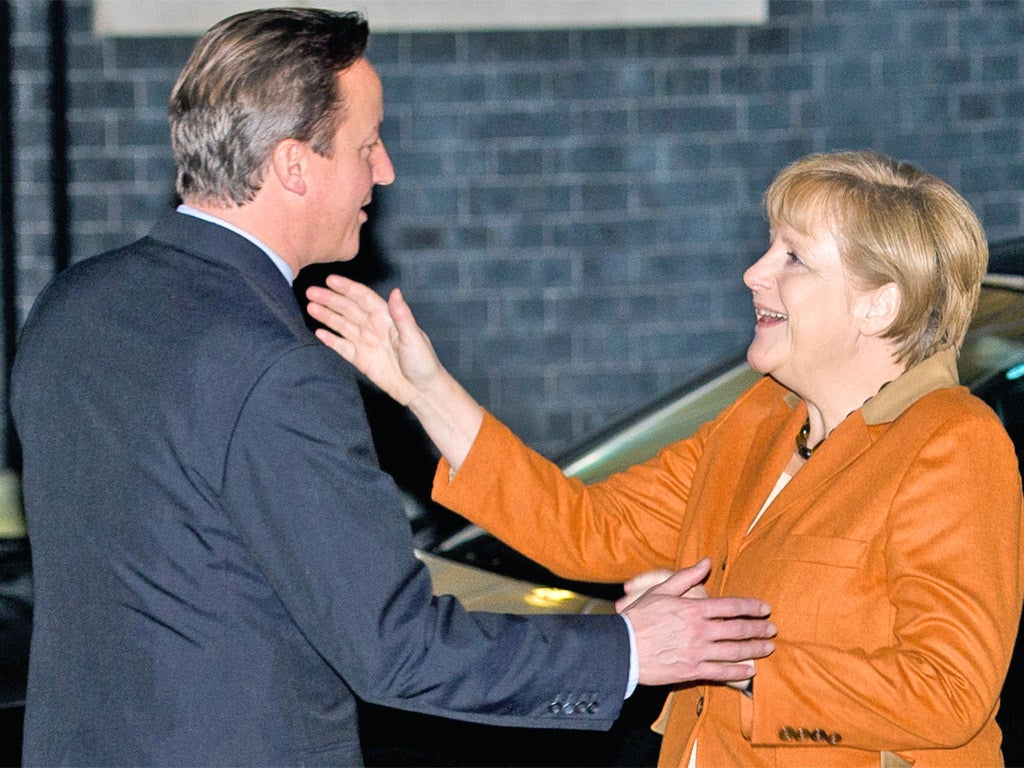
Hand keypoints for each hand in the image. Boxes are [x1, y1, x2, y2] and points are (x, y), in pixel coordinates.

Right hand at [306, 276, 439, 405]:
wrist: (421, 390)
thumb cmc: (423, 362)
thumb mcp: (414, 337)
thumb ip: (402, 315)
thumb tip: (395, 292)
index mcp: (386, 318)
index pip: (363, 298)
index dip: (347, 288)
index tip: (330, 280)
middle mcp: (373, 327)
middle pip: (348, 309)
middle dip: (330, 300)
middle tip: (311, 292)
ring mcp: (365, 343)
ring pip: (342, 325)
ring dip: (327, 316)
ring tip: (310, 307)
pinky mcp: (360, 360)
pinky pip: (342, 347)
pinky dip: (330, 340)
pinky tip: (318, 332)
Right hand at [621, 559, 775, 686]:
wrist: (622, 648)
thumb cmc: (638, 617)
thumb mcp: (660, 590)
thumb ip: (686, 577)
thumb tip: (706, 562)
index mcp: (694, 609)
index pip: (731, 606)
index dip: (752, 607)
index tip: (765, 609)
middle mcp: (700, 630)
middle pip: (738, 629)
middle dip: (759, 629)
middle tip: (773, 629)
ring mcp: (698, 652)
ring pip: (734, 651)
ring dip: (755, 649)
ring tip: (768, 648)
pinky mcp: (692, 670)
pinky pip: (721, 672)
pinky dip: (738, 671)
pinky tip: (750, 670)